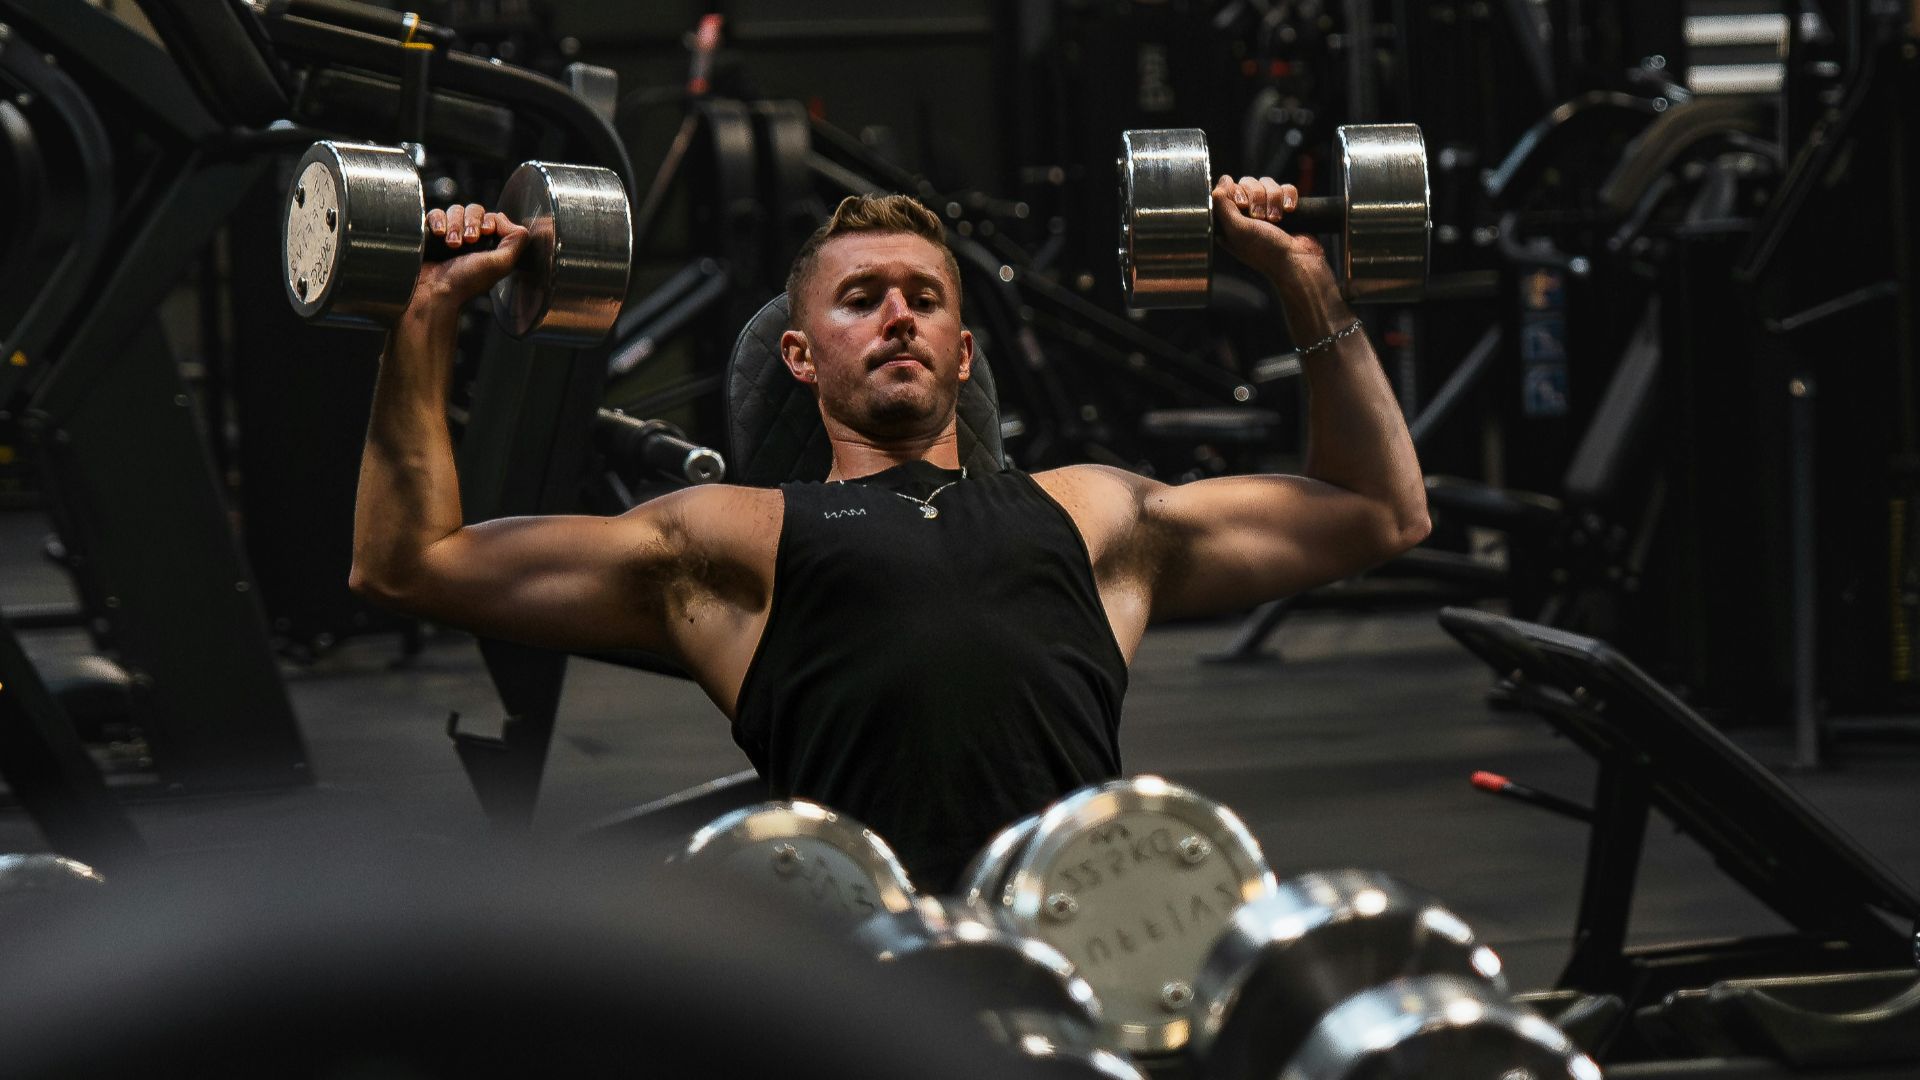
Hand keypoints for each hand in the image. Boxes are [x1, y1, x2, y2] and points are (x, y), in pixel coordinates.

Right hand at [407, 203, 529, 315]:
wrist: (434, 291)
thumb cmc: (467, 281)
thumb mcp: (501, 264)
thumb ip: (515, 241)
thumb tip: (504, 218)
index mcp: (488, 246)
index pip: (492, 217)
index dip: (489, 221)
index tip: (485, 233)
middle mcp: (470, 239)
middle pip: (474, 210)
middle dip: (472, 222)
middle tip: (468, 241)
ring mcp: (449, 235)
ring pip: (455, 210)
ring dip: (455, 224)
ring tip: (451, 244)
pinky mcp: (429, 233)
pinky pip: (435, 214)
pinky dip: (438, 221)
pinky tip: (439, 235)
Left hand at [1211, 175, 1331, 290]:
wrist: (1297, 260)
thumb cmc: (1265, 251)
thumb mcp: (1237, 231)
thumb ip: (1222, 206)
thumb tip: (1220, 183)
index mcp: (1230, 220)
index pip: (1228, 189)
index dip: (1237, 192)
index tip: (1243, 205)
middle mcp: (1246, 214)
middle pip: (1248, 183)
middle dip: (1258, 198)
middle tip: (1261, 217)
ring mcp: (1267, 208)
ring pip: (1268, 183)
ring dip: (1274, 200)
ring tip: (1277, 220)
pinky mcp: (1286, 206)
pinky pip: (1286, 187)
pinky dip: (1288, 197)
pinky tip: (1289, 211)